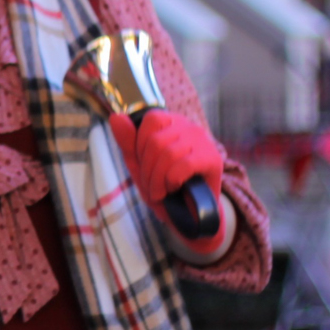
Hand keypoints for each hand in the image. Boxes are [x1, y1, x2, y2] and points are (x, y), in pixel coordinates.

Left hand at [109, 110, 226, 250]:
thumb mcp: (139, 164)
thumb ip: (127, 142)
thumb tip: (116, 117)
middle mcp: (190, 127)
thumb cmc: (164, 185)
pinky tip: (175, 188)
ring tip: (160, 191)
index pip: (151, 119)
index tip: (144, 165)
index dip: (140, 145)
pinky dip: (172, 181)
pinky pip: (184, 165)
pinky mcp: (213, 160)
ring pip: (168, 154)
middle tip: (151, 187)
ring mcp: (204, 142)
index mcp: (172, 123)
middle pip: (156, 140)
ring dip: (158, 180)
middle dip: (147, 170)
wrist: (189, 213)